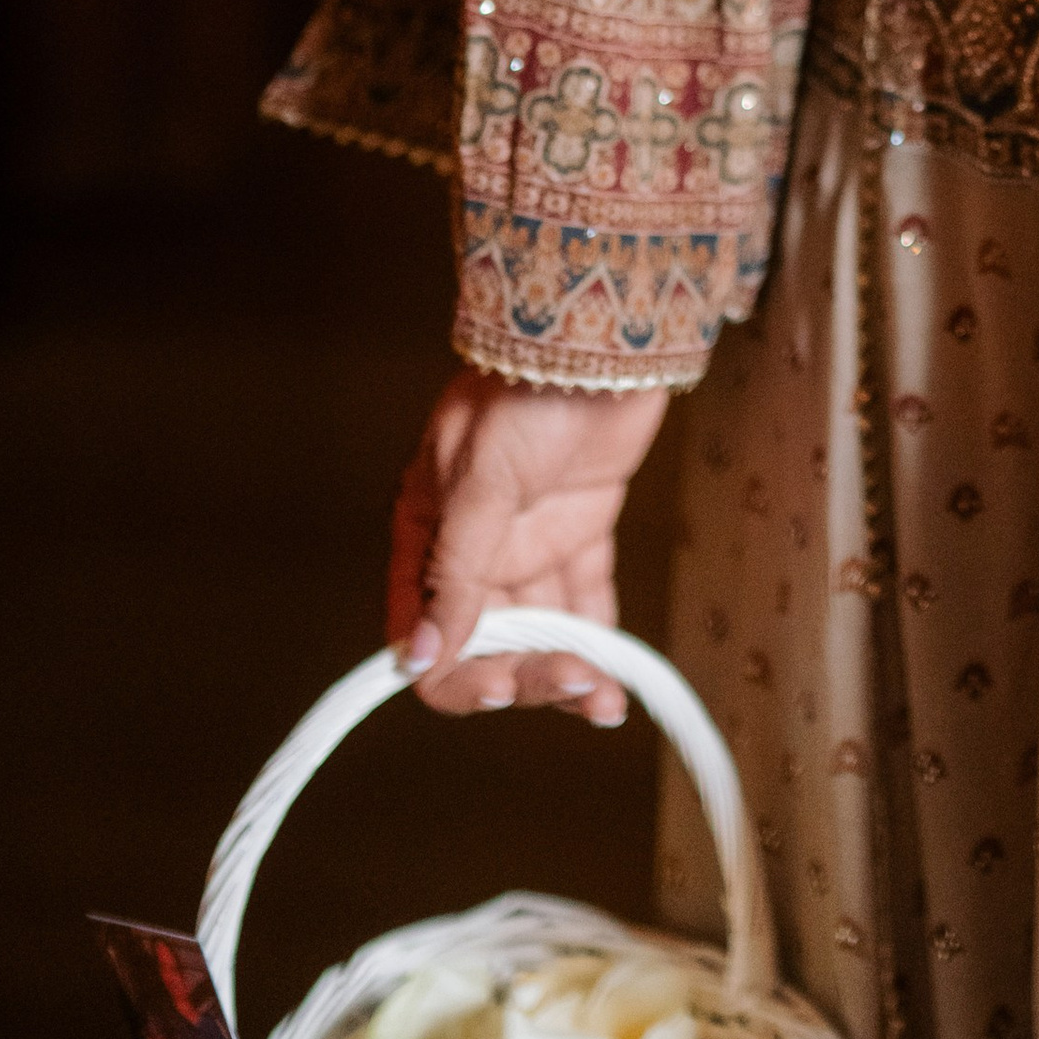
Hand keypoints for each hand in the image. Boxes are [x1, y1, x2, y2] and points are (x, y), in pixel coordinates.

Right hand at [388, 365, 669, 720]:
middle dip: (528, 676)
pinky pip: (586, 599)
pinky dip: (601, 637)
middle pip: (489, 644)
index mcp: (428, 536)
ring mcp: (529, 542)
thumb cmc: (525, 393)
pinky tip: (619, 672)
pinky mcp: (582, 529)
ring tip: (605, 700)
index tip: (502, 689)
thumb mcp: (479, 480)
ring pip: (542, 630)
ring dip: (569, 671)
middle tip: (577, 685)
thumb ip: (454, 570)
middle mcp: (474, 550)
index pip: (424, 634)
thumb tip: (419, 655)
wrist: (603, 338)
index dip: (459, 673)